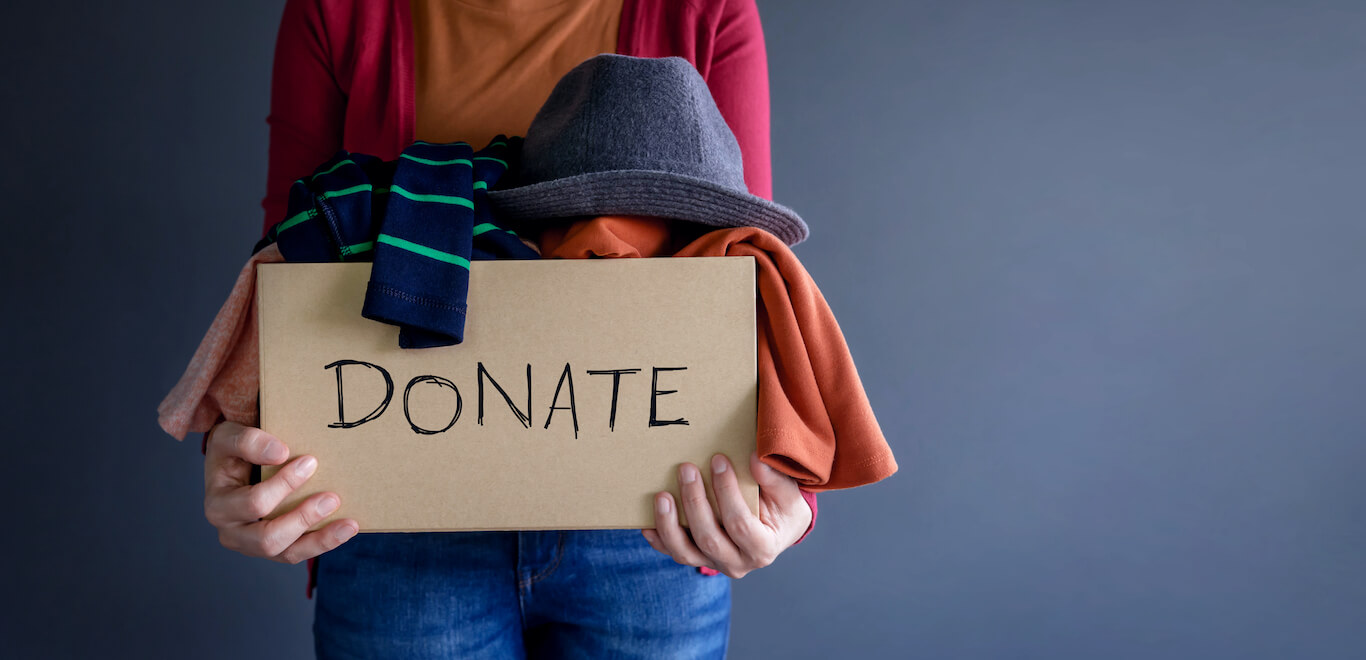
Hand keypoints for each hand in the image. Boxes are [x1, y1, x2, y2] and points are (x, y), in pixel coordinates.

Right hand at [203, 421, 357, 563]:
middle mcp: (231, 532)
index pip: (254, 503)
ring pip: (286, 553)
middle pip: (267, 538)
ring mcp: (252, 545)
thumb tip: (280, 453)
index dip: (284, 484)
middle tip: (332, 498)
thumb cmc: (232, 451)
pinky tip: (345, 530)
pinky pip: (298, 553)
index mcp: (219, 506)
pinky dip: (323, 543)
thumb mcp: (228, 437)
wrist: (233, 465)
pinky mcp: (272, 549)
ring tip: (348, 524)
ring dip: (319, 539)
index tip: (311, 461)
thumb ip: (248, 441)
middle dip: (302, 518)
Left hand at [642, 451, 811, 578]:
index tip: (718, 460)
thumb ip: (774, 479)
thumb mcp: (788, 493)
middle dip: (694, 502)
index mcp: (762, 548)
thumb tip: (755, 459)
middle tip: (686, 468)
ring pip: (685, 552)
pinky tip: (646, 523)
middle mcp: (738, 563)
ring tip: (661, 496)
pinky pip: (674, 552)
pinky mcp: (698, 558)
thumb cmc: (784, 508)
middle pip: (709, 538)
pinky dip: (659, 539)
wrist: (778, 529)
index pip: (741, 524)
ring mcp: (715, 563)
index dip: (727, 492)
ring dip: (669, 524)